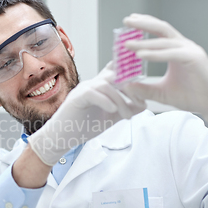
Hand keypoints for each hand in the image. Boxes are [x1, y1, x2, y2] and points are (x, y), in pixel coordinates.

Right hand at [28, 63, 145, 165]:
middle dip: (130, 88)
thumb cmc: (84, 126)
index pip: (115, 70)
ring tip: (126, 117)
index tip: (144, 88)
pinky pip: (93, 93)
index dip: (130, 73)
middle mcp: (92, 83)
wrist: (63, 137)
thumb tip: (144, 104)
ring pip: (106, 85)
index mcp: (100, 86)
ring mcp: (83, 89)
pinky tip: (113, 111)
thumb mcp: (110, 117)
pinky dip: (106, 101)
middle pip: (115, 75)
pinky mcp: (76, 98)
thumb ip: (126, 109)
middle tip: (139, 104)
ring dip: (120, 101)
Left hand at [123, 13, 207, 135]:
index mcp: (176, 50)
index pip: (159, 32)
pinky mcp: (195, 58)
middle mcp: (183, 46)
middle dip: (143, 23)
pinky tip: (140, 55)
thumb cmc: (191, 96)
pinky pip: (171, 54)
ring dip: (144, 42)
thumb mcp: (161, 93)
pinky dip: (155, 54)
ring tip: (127, 44)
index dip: (145, 25)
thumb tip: (126, 87)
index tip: (129, 22)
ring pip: (164, 41)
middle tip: (126, 21)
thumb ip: (145, 89)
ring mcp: (190, 51)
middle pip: (161, 28)